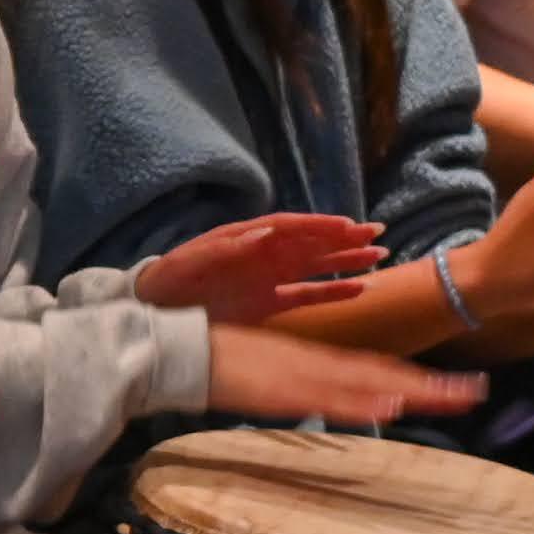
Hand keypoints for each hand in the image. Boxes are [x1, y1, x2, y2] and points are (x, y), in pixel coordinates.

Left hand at [135, 212, 383, 325]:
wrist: (154, 309)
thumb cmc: (170, 279)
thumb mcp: (192, 262)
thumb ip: (226, 248)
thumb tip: (262, 232)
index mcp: (245, 238)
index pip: (288, 227)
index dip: (318, 225)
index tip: (347, 224)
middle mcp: (262, 255)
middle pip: (309, 243)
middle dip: (342, 238)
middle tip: (377, 234)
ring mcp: (267, 279)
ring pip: (314, 267)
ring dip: (345, 261)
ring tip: (379, 255)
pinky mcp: (267, 304)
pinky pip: (306, 296)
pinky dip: (332, 293)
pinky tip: (359, 289)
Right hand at [203, 326, 484, 426]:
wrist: (182, 350)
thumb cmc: (220, 362)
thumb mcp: (271, 375)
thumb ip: (302, 386)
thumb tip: (331, 404)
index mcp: (316, 361)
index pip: (377, 370)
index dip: (416, 378)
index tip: (454, 386)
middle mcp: (319, 364)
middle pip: (385, 374)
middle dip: (431, 385)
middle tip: (475, 391)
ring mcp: (304, 375)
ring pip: (369, 384)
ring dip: (413, 390)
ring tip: (454, 397)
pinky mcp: (285, 389)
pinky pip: (332, 398)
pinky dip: (364, 401)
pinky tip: (391, 405)